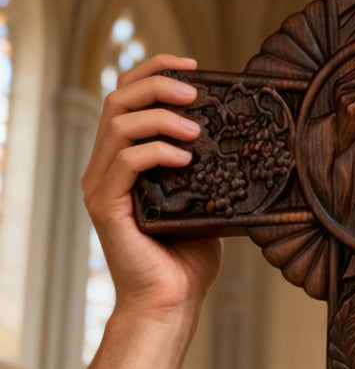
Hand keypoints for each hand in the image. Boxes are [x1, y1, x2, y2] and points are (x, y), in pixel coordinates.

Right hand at [81, 54, 222, 323]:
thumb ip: (205, 168)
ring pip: (118, 124)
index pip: (129, 100)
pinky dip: (157, 151)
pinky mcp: (107, 206)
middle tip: (195, 91)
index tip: (193, 66)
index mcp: (126, 161)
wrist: (173, 302)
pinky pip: (126, 162)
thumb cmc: (189, 256)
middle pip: (118, 100)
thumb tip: (237, 137)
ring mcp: (103, 186)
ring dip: (161, 117)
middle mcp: (107, 167)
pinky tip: (187, 158)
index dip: (156, 73)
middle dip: (158, 84)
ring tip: (197, 129)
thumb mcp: (203, 199)